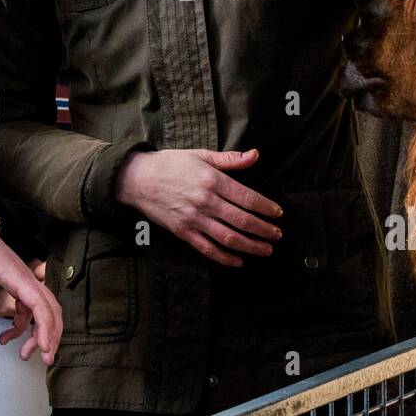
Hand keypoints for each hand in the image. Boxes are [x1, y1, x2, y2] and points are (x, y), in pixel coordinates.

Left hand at [0, 214, 61, 362]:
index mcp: (16, 274)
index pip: (39, 303)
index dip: (45, 327)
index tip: (43, 349)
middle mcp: (25, 278)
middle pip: (50, 308)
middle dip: (51, 334)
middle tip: (45, 359)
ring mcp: (22, 281)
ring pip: (42, 309)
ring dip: (39, 332)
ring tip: (26, 354)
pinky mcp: (15, 284)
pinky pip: (27, 309)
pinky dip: (22, 326)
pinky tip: (6, 338)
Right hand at [115, 148, 281, 267]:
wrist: (137, 179)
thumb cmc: (170, 164)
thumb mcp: (200, 155)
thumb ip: (230, 159)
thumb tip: (255, 155)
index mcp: (212, 180)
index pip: (248, 198)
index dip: (266, 208)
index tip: (278, 213)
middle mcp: (206, 201)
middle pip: (243, 221)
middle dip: (264, 230)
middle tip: (277, 235)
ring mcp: (194, 219)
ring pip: (229, 238)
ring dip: (251, 246)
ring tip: (265, 250)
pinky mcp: (183, 232)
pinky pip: (208, 249)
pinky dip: (225, 258)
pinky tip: (238, 260)